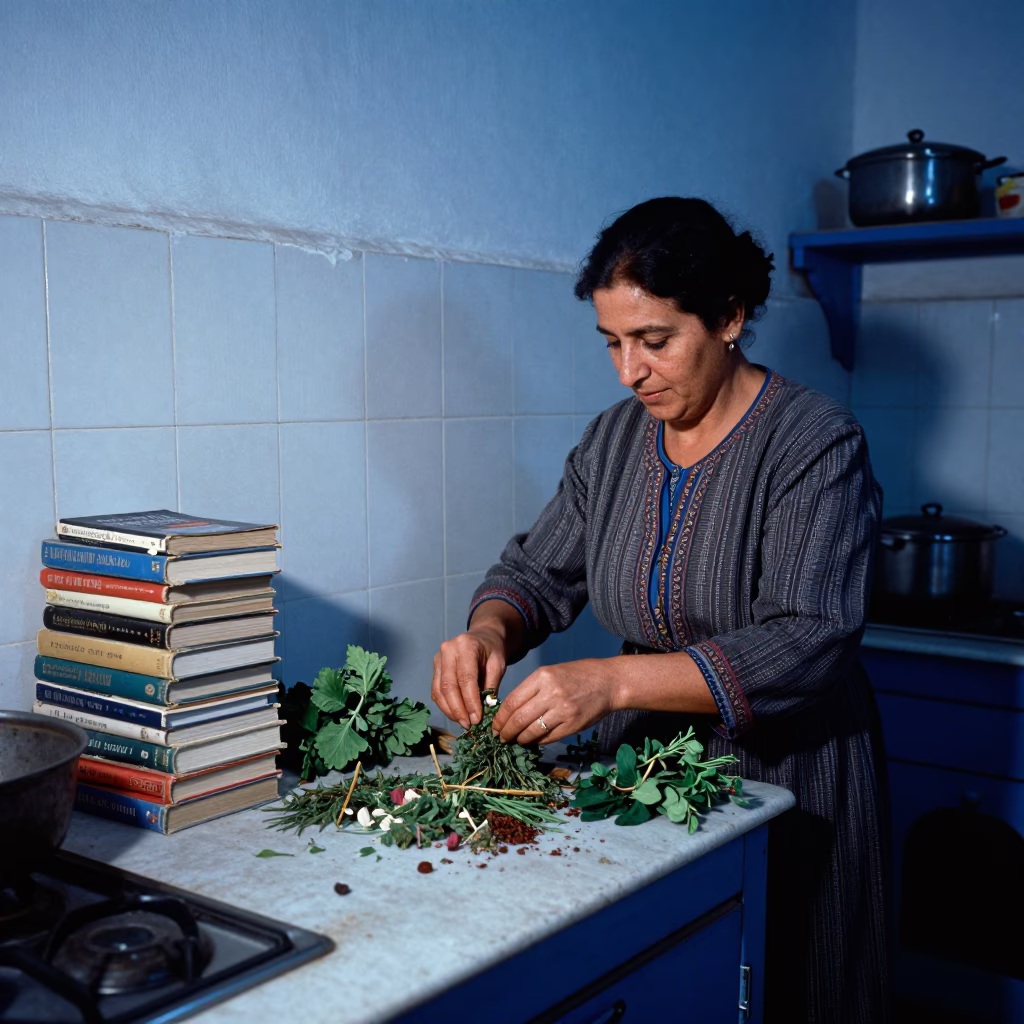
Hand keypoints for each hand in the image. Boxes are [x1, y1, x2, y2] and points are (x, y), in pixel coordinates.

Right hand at [431, 626, 506, 728]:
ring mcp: (438, 658)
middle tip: (469, 725)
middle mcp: (448, 650)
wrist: (482, 637)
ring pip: (439, 691)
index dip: (470, 701)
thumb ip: (491, 685)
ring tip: (463, 722)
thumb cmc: (492, 651)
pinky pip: (436, 691)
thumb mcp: (498, 664)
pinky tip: (456, 714)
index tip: (477, 719)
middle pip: (448, 686)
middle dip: (458, 709)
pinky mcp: (435, 667)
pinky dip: (444, 705)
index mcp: (466, 646)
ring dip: (450, 710)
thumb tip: (485, 710)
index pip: (466, 678)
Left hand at [490, 659, 617, 744]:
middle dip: (506, 731)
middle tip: (501, 737)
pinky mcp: (573, 725)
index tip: (495, 726)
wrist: (608, 682)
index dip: (501, 718)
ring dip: (520, 739)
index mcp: (542, 677)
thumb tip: (510, 711)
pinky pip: (548, 738)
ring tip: (515, 740)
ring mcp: (563, 711)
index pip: (513, 701)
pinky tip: (532, 740)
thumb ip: (531, 689)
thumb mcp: (551, 673)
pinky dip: (537, 741)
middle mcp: (551, 693)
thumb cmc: (577, 675)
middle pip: (519, 718)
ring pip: (532, 731)